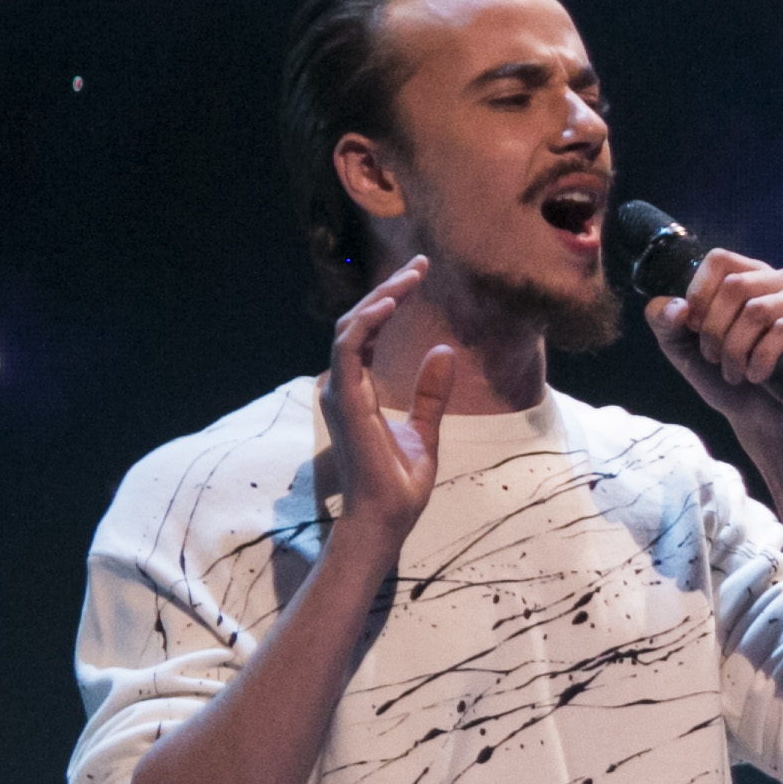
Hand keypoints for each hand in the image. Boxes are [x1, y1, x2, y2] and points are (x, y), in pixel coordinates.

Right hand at [321, 256, 455, 551]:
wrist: (387, 518)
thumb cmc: (400, 484)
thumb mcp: (426, 430)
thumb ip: (431, 393)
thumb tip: (443, 352)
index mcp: (358, 391)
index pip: (368, 333)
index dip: (390, 301)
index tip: (419, 276)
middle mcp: (343, 386)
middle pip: (358, 323)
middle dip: (388, 289)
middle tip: (420, 265)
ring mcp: (340, 392)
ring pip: (350, 328)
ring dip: (380, 298)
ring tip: (411, 277)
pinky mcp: (346, 401)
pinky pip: (349, 349)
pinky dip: (366, 323)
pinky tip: (391, 303)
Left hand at [646, 246, 782, 447]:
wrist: (762, 419)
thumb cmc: (727, 379)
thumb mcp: (684, 349)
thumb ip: (665, 321)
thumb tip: (676, 306)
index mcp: (748, 274)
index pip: (720, 260)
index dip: (699, 295)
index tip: (695, 330)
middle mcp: (779, 278)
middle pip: (735, 285)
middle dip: (715, 330)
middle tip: (715, 359)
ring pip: (758, 309)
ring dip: (737, 349)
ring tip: (736, 372)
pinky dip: (762, 358)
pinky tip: (759, 375)